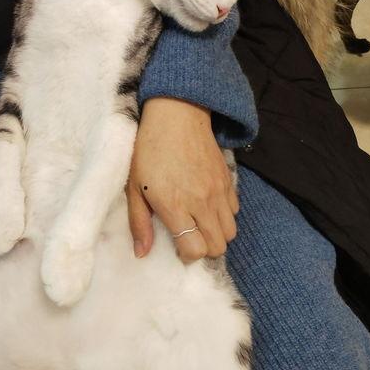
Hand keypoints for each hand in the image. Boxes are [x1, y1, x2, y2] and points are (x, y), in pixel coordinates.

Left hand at [127, 98, 237, 262]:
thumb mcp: (134, 187)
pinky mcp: (227, 179)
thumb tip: (142, 253)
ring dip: (216, 234)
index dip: (187, 255)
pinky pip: (235, 210)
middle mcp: (201, 203)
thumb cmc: (148, 150)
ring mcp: (218, 191)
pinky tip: (208, 206)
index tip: (177, 247)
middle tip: (189, 238)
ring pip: (231, 232)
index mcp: (175, 206)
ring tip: (199, 224)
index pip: (195, 250)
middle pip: (218, 246)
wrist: (177, 114)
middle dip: (204, 249)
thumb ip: (139, 223)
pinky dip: (224, 215)